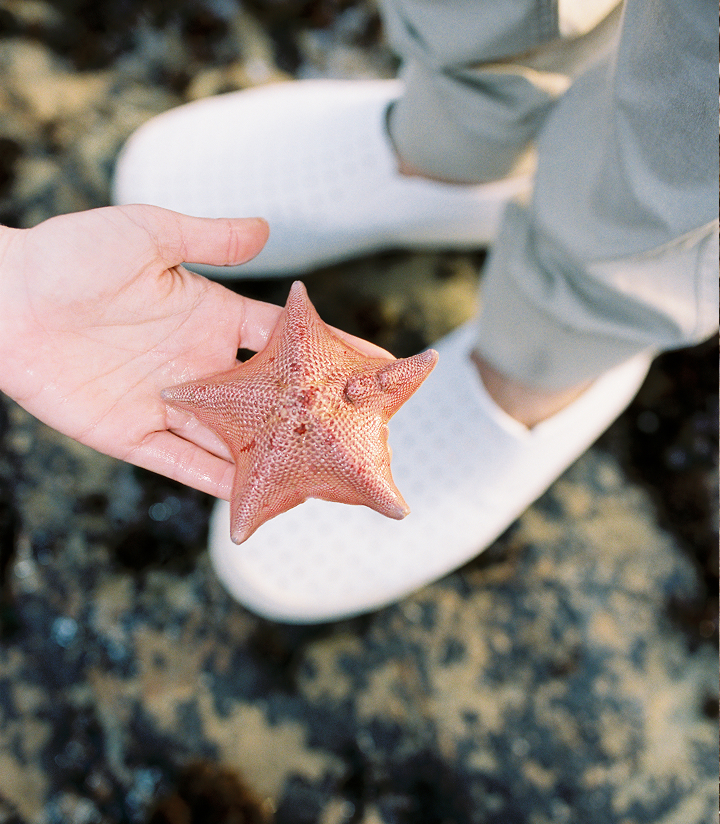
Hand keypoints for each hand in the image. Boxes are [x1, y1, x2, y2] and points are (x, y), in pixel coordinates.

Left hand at [0, 205, 389, 498]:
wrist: (0, 300)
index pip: (284, 339)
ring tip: (323, 479)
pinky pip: (183, 465)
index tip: (378, 367)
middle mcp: (197, 364)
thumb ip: (211, 240)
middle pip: (269, 398)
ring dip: (275, 457)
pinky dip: (218, 482)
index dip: (331, 352)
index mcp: (209, 316)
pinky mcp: (130, 435)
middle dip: (313, 416)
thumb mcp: (150, 234)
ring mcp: (167, 403)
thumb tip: (268, 229)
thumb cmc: (69, 255)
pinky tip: (255, 499)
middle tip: (364, 436)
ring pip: (234, 439)